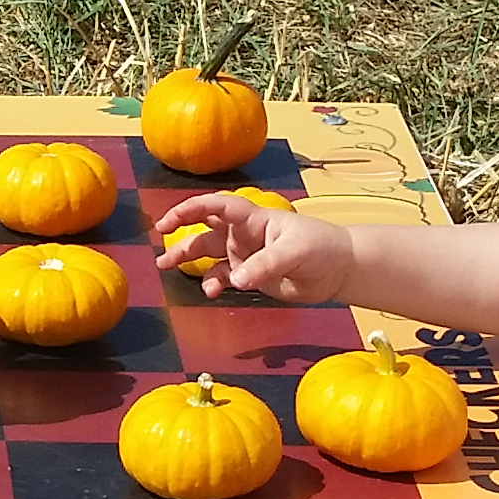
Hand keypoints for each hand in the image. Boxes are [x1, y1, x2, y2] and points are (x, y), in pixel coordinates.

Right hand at [161, 188, 350, 303]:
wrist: (339, 269)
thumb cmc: (320, 247)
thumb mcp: (293, 252)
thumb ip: (263, 266)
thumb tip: (235, 281)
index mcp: (253, 219)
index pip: (217, 206)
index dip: (191, 209)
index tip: (168, 221)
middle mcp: (244, 234)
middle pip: (205, 228)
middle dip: (181, 231)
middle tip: (159, 240)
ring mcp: (246, 255)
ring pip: (209, 253)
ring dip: (189, 259)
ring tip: (166, 266)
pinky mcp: (251, 275)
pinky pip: (224, 277)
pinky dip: (214, 283)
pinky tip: (211, 292)